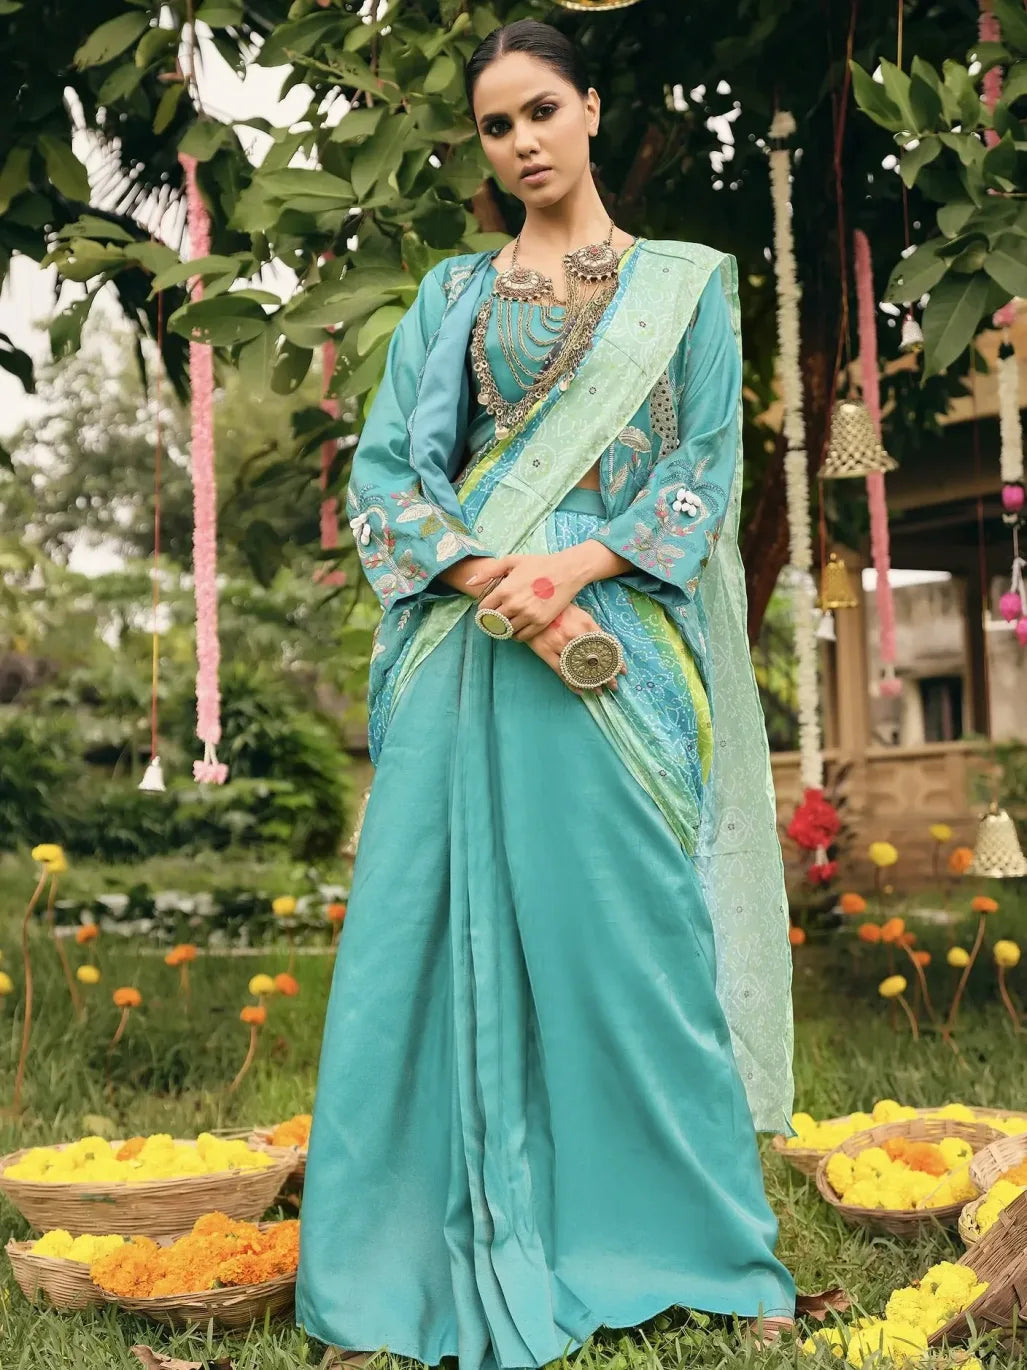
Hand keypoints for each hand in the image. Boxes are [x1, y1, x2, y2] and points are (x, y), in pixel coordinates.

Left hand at [467, 549, 590, 640]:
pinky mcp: (540, 623)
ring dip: (504, 628)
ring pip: (507, 631)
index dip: (483, 610)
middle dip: (492, 620)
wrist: (567, 571)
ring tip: (507, 622)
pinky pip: (522, 636)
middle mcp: (514, 605)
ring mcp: (527, 616)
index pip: (484, 609)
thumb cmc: (539, 564)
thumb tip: (470, 583)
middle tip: (496, 618)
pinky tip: (518, 627)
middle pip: (494, 622)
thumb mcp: (511, 561)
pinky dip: (517, 634)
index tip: (487, 609)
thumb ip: (489, 572)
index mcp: (504, 590)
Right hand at [524, 603, 627, 694]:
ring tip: (600, 691)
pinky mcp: (545, 651)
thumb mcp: (581, 615)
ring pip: (579, 668)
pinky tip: (580, 691)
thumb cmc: (560, 610)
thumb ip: (593, 629)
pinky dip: (571, 683)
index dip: (615, 661)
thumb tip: (607, 646)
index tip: (622, 671)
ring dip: (591, 682)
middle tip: (614, 686)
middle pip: (594, 660)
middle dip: (606, 676)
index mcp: (585, 625)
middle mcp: (574, 635)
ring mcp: (559, 644)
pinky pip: (561, 672)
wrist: (534, 607)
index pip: (606, 647)